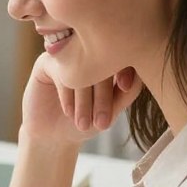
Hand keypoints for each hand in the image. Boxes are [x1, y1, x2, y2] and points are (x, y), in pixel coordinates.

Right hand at [21, 54, 141, 145]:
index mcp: (108, 57)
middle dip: (102, 94)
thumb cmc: (87, 121)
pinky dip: (66, 94)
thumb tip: (140, 73)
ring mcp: (66, 54)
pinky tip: (69, 112)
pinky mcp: (46, 62)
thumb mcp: (112, 110)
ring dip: (83, 99)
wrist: (54, 135)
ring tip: (85, 123)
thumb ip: (128, 92)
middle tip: (102, 121)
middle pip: (100, 60)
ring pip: (79, 67)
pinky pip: (59, 71)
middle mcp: (86, 51)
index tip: (125, 88)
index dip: (124, 68)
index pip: (120, 54)